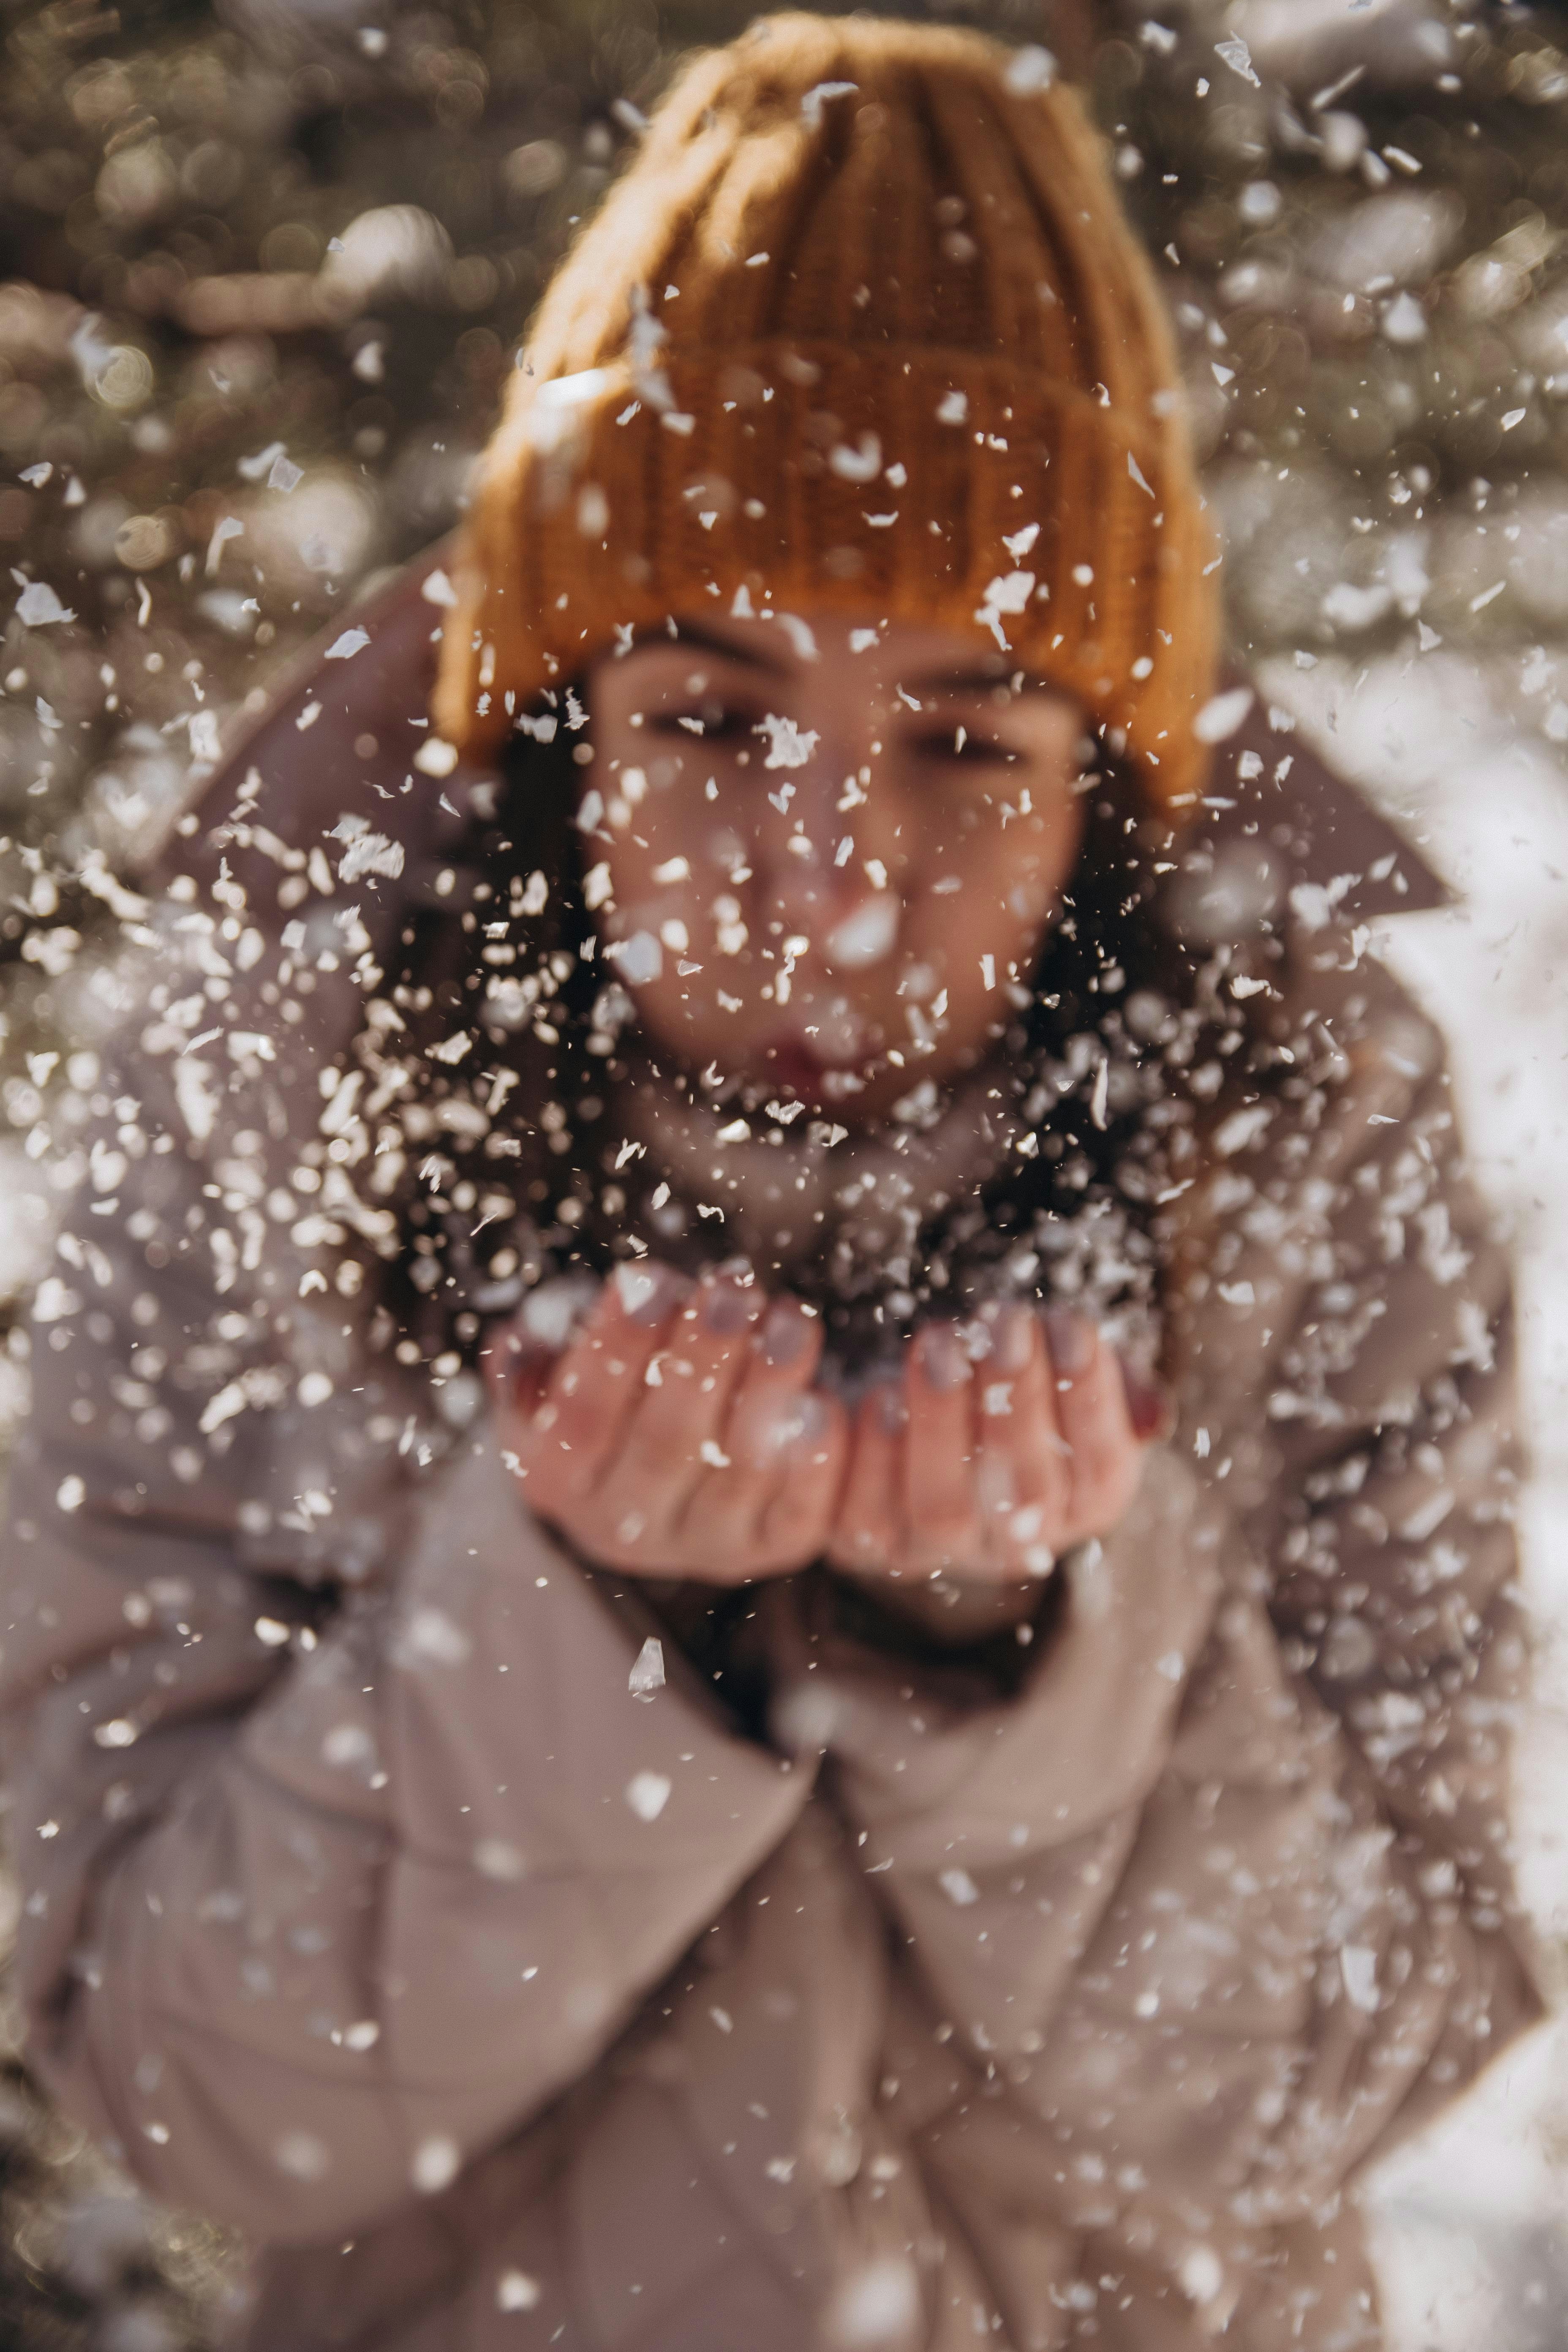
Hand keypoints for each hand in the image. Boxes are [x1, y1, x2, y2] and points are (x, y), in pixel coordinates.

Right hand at [484, 1263, 849, 1581]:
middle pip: (666, 1442)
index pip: (582, 1416)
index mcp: (557, 1481)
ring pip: (740, 1470)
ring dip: (771, 1385)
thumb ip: (535, 1365)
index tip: (651, 1278)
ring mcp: (701, 1545)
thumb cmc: (614, 1399)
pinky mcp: (768, 1550)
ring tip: (789, 1319)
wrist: (663, 1479)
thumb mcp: (554, 1383)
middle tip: (732, 1288)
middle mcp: (623, 1530)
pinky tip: (824, 1399)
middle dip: (703, 1356)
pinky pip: (800, 1514)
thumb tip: (521, 1347)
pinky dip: (816, 1458)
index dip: (617, 1346)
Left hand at [826, 1304, 1163, 1596]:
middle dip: (1014, 1398)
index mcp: (1084, 1502)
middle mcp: (1018, 1541)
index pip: (1101, 1468)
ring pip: (945, 1507)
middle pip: (1025, 1492)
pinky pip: (869, 1517)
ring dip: (940, 1419)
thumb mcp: (1070, 1371)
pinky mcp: (874, 1542)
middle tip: (1004, 1323)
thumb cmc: (1012, 1376)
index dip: (1091, 1397)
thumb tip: (1152, 1416)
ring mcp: (944, 1550)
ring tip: (941, 1342)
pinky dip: (871, 1455)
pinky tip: (878, 1393)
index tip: (1073, 1326)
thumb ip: (1114, 1386)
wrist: (927, 1402)